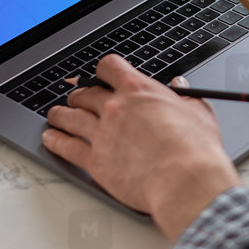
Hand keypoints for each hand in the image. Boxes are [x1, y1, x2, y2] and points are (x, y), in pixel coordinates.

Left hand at [42, 54, 239, 239]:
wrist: (184, 180)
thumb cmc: (195, 149)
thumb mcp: (198, 111)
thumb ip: (185, 94)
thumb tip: (180, 84)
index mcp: (139, 90)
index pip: (109, 67)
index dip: (102, 70)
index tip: (100, 75)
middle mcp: (115, 108)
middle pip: (85, 93)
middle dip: (80, 95)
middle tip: (77, 98)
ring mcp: (101, 134)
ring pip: (70, 117)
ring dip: (60, 114)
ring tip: (55, 115)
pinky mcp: (94, 161)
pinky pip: (66, 146)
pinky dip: (55, 141)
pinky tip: (50, 138)